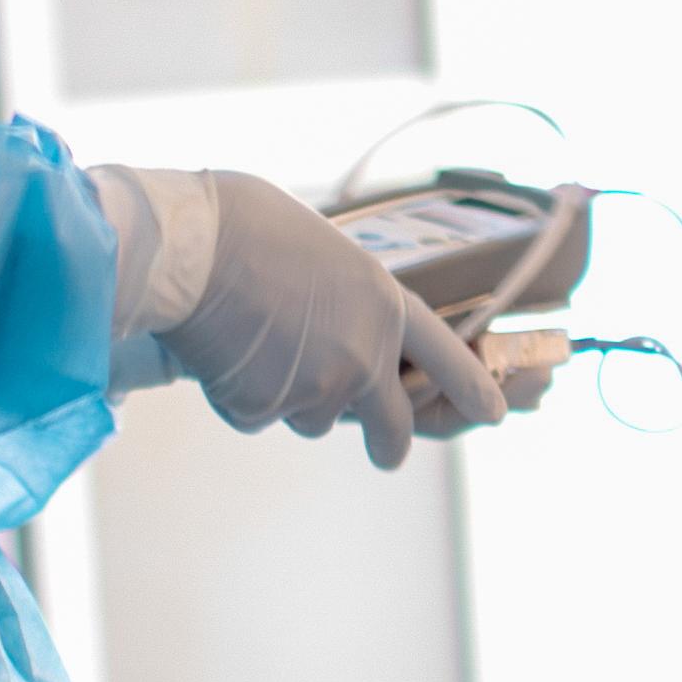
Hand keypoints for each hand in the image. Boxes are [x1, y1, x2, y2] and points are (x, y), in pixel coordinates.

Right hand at [151, 176, 507, 469]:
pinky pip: (256, 415)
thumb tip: (331, 326)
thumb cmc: (245, 226)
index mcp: (384, 305)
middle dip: (390, 444)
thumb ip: (344, 299)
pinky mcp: (264, 412)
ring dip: (291, 396)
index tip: (493, 412)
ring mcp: (316, 391)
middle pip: (392, 426)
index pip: (445, 356)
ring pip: (312, 418)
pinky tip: (222, 350)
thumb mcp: (323, 249)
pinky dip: (240, 394)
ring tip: (254, 340)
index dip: (472, 387)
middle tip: (386, 454)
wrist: (188, 248)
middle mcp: (363, 357)